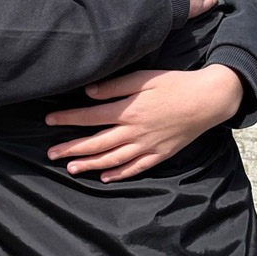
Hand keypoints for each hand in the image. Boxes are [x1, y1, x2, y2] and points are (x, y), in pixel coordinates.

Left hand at [44, 66, 242, 181]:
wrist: (208, 100)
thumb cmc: (174, 84)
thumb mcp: (143, 78)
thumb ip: (115, 86)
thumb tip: (88, 92)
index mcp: (128, 110)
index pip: (90, 116)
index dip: (67, 119)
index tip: (48, 121)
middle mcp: (134, 132)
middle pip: (96, 143)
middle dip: (71, 149)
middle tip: (51, 154)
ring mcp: (147, 146)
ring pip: (112, 159)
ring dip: (89, 165)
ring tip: (71, 168)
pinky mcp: (160, 154)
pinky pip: (136, 168)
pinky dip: (119, 174)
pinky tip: (104, 178)